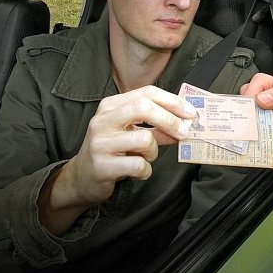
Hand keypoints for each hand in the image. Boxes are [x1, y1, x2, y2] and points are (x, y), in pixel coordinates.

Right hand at [39, 86, 194, 232]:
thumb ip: (157, 129)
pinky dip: (145, 172)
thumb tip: (185, 125)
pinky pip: (139, 166)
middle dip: (170, 120)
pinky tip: (136, 173)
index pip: (146, 93)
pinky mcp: (102, 166)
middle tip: (184, 133)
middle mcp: (103, 120)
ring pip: (144, 139)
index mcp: (110, 106)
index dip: (172, 101)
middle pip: (144, 108)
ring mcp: (100, 143)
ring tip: (145, 159)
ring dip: (153, 153)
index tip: (191, 113)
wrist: (81, 179)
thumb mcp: (131, 135)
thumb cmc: (110, 152)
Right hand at [241, 73, 272, 150]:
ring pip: (247, 127)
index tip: (266, 114)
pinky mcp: (252, 128)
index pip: (247, 92)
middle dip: (260, 122)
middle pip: (244, 111)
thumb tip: (261, 98)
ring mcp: (251, 114)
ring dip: (265, 133)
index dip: (254, 105)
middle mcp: (253, 97)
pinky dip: (266, 140)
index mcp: (261, 83)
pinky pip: (251, 138)